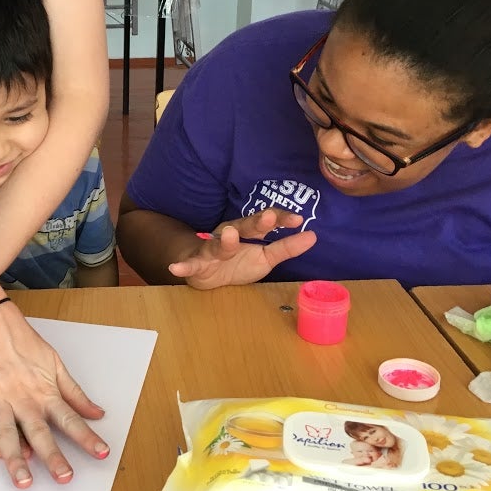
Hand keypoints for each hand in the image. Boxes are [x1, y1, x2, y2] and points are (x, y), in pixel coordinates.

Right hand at [0, 300, 107, 487]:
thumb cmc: (20, 342)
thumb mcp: (54, 363)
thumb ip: (74, 392)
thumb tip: (96, 412)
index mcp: (43, 392)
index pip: (70, 419)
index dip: (87, 437)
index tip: (101, 453)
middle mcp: (22, 400)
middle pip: (40, 433)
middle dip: (53, 457)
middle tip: (64, 477)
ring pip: (7, 437)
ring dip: (15, 461)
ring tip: (22, 482)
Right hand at [169, 209, 316, 288]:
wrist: (203, 272)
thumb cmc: (237, 263)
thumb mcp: (265, 258)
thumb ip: (286, 248)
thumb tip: (314, 236)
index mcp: (248, 232)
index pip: (265, 221)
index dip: (280, 219)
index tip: (298, 220)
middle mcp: (230, 234)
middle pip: (243, 226)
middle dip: (255, 222)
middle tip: (267, 218)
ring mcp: (212, 249)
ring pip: (219, 244)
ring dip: (224, 241)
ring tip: (230, 235)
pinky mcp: (196, 264)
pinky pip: (190, 264)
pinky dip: (182, 266)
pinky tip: (176, 268)